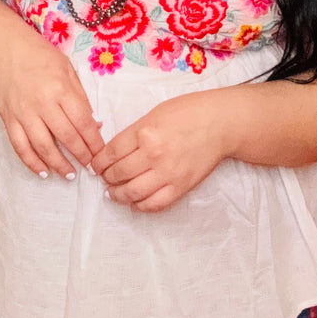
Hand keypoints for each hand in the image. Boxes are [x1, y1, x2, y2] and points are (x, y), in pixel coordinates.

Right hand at [0, 28, 103, 180]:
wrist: (5, 48)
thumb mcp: (67, 69)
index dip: (94, 141)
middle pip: (66, 137)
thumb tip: (94, 124)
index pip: (82, 121)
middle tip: (90, 167)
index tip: (101, 153)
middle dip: (81, 155)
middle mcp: (42, 103)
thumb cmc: (40, 55)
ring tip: (69, 174)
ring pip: (43, 146)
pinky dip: (31, 162)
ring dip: (58, 164)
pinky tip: (43, 171)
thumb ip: (80, 96)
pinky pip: (20, 146)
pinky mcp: (8, 119)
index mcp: (61, 88)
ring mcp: (23, 113)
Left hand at [92, 92, 232, 212]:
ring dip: (118, 194)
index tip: (96, 166)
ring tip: (113, 193)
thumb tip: (114, 151)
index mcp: (144, 131)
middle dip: (107, 177)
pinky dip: (141, 206)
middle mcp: (154, 154)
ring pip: (133, 192)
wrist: (220, 123)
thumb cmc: (189, 112)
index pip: (112, 152)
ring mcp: (168, 173)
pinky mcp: (181, 186)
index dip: (99, 162)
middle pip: (119, 173)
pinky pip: (155, 203)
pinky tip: (134, 202)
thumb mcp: (154, 113)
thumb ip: (134, 132)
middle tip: (104, 178)